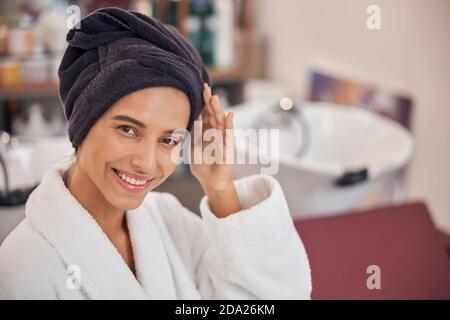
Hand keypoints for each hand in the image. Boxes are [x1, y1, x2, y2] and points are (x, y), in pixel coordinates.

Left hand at [189, 83, 240, 216]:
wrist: (212, 182)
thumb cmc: (203, 167)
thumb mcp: (194, 148)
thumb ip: (194, 134)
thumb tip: (192, 118)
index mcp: (208, 133)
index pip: (206, 114)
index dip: (203, 103)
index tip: (200, 89)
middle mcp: (217, 134)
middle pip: (213, 114)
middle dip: (210, 102)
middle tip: (206, 88)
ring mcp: (224, 141)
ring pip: (221, 122)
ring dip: (218, 110)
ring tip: (214, 99)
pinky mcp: (228, 150)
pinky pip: (229, 136)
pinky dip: (229, 126)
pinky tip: (229, 116)